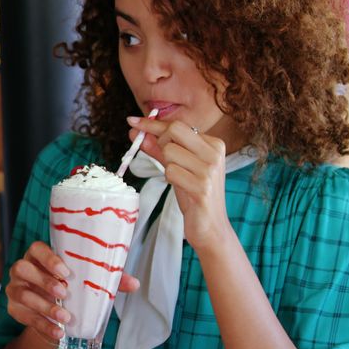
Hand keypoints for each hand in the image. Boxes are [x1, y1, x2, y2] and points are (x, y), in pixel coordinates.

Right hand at [6, 241, 139, 342]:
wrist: (54, 312)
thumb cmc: (71, 287)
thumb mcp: (88, 281)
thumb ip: (108, 279)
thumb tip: (134, 284)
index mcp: (39, 256)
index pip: (37, 249)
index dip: (48, 258)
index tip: (65, 271)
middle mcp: (23, 269)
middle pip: (23, 268)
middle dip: (44, 281)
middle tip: (65, 293)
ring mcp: (15, 288)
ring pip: (21, 293)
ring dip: (43, 306)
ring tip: (65, 317)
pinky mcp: (14, 309)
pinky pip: (23, 316)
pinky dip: (41, 325)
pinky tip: (57, 332)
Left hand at [127, 117, 232, 248]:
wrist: (212, 227)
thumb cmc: (194, 195)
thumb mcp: (177, 167)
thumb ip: (158, 149)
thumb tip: (136, 133)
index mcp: (214, 144)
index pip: (178, 125)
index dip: (153, 123)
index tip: (132, 121)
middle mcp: (215, 152)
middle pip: (173, 131)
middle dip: (160, 142)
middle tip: (163, 158)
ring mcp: (210, 169)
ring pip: (169, 152)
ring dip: (166, 166)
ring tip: (180, 179)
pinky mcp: (202, 186)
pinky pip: (171, 172)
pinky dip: (169, 179)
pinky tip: (182, 188)